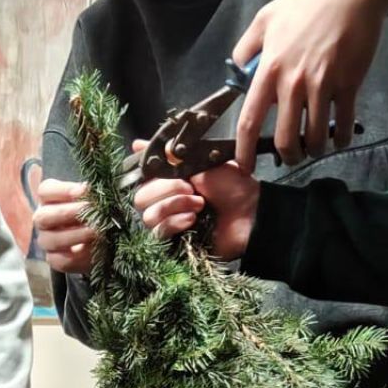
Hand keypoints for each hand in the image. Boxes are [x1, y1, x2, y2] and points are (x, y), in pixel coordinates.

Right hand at [33, 176, 97, 274]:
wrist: (103, 237)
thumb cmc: (95, 211)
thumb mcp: (94, 199)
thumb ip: (94, 195)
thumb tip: (106, 192)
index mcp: (49, 199)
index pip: (45, 191)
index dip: (64, 190)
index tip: (85, 190)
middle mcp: (43, 219)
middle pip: (43, 217)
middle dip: (68, 213)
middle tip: (91, 211)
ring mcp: (46, 241)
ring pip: (51, 240)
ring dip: (77, 235)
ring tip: (98, 231)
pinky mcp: (54, 259)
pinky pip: (62, 261)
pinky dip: (81, 255)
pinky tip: (96, 249)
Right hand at [133, 155, 260, 259]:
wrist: (251, 212)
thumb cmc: (232, 187)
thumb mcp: (200, 161)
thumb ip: (168, 154)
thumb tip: (136, 144)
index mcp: (169, 182)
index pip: (141, 178)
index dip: (147, 172)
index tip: (163, 167)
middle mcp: (164, 203)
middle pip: (140, 198)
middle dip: (165, 190)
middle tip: (191, 188)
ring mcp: (168, 224)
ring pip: (148, 216)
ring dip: (174, 206)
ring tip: (199, 205)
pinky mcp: (174, 243)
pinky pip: (158, 233)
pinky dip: (175, 222)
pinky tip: (193, 220)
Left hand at [232, 0, 387, 170]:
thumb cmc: (308, 0)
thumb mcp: (265, 17)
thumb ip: (246, 48)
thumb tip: (238, 73)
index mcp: (269, 69)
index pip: (250, 121)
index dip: (245, 151)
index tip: (245, 166)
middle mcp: (294, 81)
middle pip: (285, 138)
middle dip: (287, 156)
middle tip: (290, 156)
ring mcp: (323, 84)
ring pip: (315, 136)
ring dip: (314, 150)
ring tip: (314, 148)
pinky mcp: (349, 82)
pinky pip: (343, 123)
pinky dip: (341, 139)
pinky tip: (339, 140)